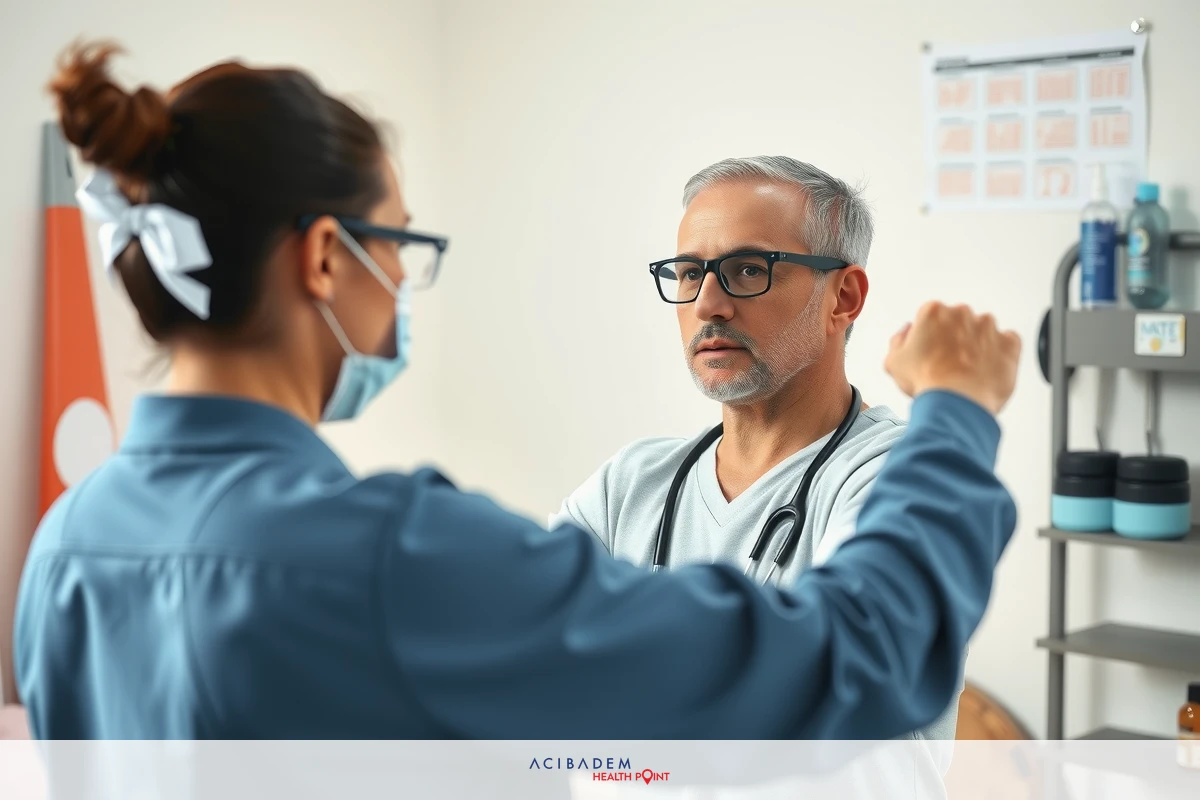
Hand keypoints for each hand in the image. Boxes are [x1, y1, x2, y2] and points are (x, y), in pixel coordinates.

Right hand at [884, 302, 1021, 414]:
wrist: (956, 403)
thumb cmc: (925, 383)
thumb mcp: (893, 362)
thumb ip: (898, 340)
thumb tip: (907, 331)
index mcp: (933, 312)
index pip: (931, 318)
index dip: (929, 337)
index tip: (930, 353)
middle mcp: (962, 313)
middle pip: (958, 322)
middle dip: (954, 339)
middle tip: (948, 364)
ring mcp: (988, 327)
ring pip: (983, 331)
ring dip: (978, 345)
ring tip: (968, 370)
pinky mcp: (1009, 342)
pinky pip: (1008, 342)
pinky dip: (1000, 353)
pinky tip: (987, 368)